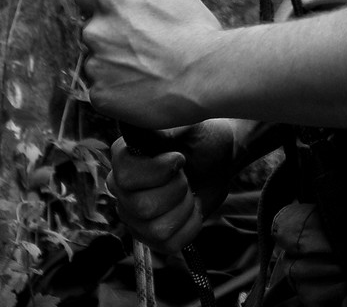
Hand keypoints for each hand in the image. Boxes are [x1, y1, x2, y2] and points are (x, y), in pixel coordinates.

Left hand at [75, 0, 223, 126]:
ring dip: (113, 59)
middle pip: (91, 27)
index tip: (118, 7)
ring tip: (148, 65)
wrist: (206, 76)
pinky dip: (117, 86)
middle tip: (145, 40)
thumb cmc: (193, 30)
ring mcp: (96, 66)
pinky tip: (143, 83)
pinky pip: (101, 87)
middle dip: (111, 30)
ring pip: (96, 58)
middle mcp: (96, 31)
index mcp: (111, 1)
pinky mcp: (100, 96)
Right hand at [107, 119, 236, 254]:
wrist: (220, 158)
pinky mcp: (153, 238)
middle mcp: (121, 191)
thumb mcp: (183, 122)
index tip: (179, 158)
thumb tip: (135, 107)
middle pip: (142, 207)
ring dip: (184, 207)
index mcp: (123, 160)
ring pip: (156, 229)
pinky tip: (192, 207)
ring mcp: (135, 218)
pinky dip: (190, 225)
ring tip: (189, 190)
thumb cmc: (201, 137)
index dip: (158, 171)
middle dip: (177, 189)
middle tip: (186, 174)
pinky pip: (170, 245)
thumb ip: (157, 120)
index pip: (125, 177)